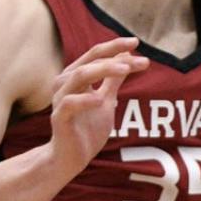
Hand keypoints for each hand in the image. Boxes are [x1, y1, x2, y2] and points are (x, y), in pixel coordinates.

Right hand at [48, 38, 149, 173]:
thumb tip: (127, 58)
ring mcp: (61, 99)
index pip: (96, 54)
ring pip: (79, 75)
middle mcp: (66, 82)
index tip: (136, 42)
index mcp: (76, 76)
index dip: (115, 47)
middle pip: (90, 61)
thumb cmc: (87, 129)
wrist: (71, 158)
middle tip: (141, 60)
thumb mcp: (106, 102)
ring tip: (125, 69)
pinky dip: (85, 100)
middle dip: (116, 57)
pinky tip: (100, 99)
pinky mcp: (59, 117)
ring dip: (103, 70)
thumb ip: (113, 81)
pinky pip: (70, 103)